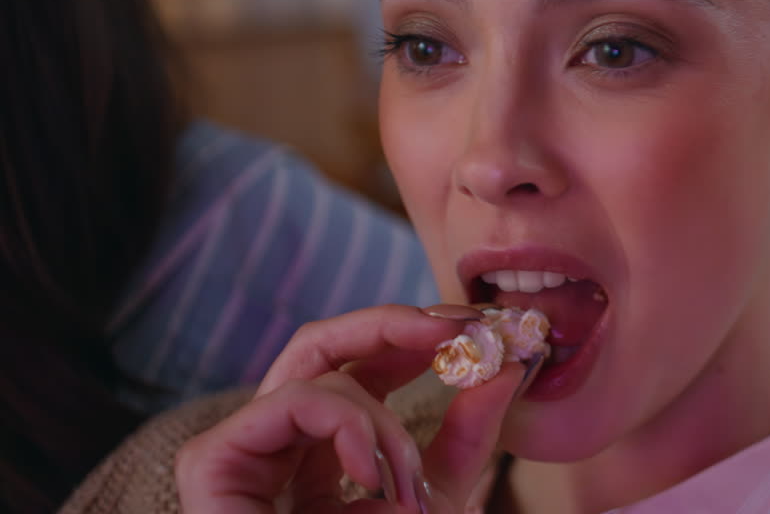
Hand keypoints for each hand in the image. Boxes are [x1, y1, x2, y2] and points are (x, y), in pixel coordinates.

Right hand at [175, 304, 533, 512]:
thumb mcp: (433, 499)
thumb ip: (466, 437)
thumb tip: (504, 369)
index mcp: (321, 448)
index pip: (360, 365)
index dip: (412, 336)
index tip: (473, 327)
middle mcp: (278, 441)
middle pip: (324, 343)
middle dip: (394, 325)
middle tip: (455, 328)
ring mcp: (241, 449)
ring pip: (318, 371)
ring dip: (381, 418)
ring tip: (403, 481)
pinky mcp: (212, 462)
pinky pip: (293, 400)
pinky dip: (346, 426)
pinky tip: (369, 476)